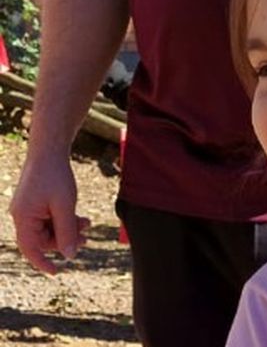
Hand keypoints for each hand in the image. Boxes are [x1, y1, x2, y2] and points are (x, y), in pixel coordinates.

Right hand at [8, 156, 89, 273]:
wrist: (50, 150)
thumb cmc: (56, 176)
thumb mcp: (64, 206)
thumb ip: (66, 232)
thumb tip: (69, 256)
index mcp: (23, 218)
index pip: (30, 249)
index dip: (42, 262)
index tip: (57, 272)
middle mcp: (22, 215)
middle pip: (43, 239)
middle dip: (65, 241)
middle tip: (87, 239)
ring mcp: (28, 209)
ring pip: (49, 229)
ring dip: (68, 230)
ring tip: (87, 225)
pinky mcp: (36, 203)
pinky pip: (50, 219)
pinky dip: (65, 220)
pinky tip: (81, 218)